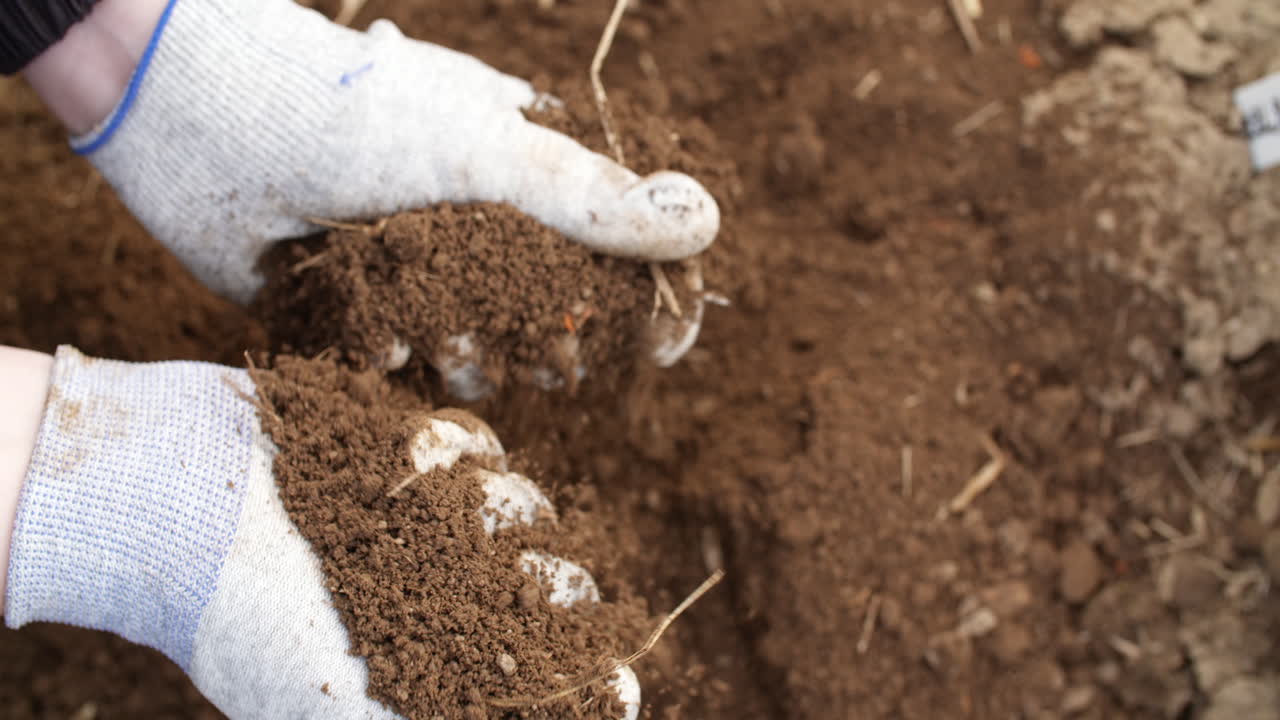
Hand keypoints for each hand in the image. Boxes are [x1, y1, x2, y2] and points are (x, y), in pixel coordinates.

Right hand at [0, 346, 638, 719]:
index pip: (545, 676)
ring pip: (527, 507)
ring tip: (427, 520)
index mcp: (430, 658)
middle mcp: (439, 588)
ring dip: (498, 512)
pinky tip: (405, 464)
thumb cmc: (244, 616)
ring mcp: (429, 515)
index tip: (617, 684)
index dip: (591, 681)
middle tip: (519, 587)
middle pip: (557, 588)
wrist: (163, 502)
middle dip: (550, 590)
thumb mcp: (340, 707)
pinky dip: (453, 452)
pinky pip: (475, 442)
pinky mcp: (406, 446)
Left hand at [27, 0, 718, 395]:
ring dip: (469, 352)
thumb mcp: (482, 151)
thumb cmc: (350, 115)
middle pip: (555, 311)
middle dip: (549, 338)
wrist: (199, 121)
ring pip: (483, 349)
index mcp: (525, 170)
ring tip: (433, 326)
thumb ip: (589, 195)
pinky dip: (398, 354)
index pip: (615, 241)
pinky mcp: (362, 303)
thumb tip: (706, 223)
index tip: (661, 349)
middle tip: (541, 350)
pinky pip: (406, 361)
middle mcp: (480, 222)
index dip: (647, 298)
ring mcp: (421, 265)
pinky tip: (371, 322)